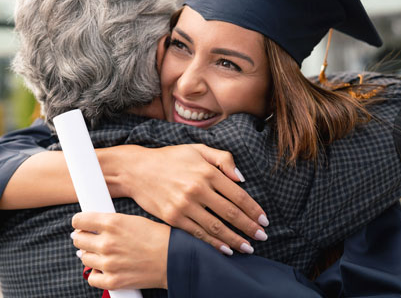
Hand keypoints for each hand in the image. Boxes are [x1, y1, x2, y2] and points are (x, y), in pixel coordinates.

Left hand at [72, 212, 169, 289]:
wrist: (173, 258)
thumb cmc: (157, 237)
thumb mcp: (133, 220)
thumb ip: (111, 222)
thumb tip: (92, 226)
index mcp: (112, 222)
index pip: (79, 220)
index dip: (79, 222)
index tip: (81, 225)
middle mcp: (107, 242)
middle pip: (78, 239)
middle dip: (82, 238)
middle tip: (90, 239)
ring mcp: (108, 262)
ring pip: (83, 257)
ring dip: (90, 255)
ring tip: (102, 253)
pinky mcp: (113, 280)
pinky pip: (91, 278)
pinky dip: (96, 274)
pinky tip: (104, 269)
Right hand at [119, 144, 267, 254]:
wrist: (136, 170)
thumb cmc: (169, 158)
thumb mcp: (197, 150)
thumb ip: (222, 159)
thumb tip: (241, 178)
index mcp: (207, 171)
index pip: (238, 195)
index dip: (254, 209)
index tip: (264, 219)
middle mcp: (197, 188)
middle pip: (231, 213)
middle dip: (250, 227)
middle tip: (262, 236)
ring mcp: (184, 205)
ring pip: (216, 227)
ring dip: (235, 240)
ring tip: (248, 247)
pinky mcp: (173, 218)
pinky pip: (198, 233)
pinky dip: (214, 243)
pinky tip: (225, 249)